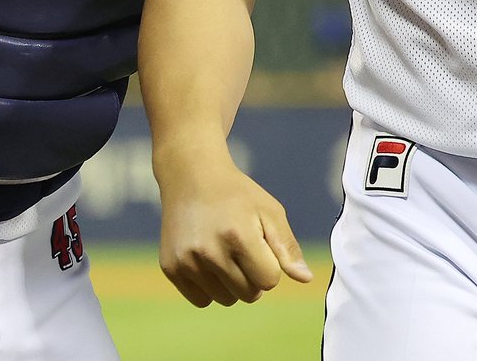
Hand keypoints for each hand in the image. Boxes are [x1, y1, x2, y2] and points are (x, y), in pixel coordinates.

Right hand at [158, 156, 312, 306]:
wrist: (191, 175)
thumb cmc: (237, 194)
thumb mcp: (269, 211)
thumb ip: (287, 247)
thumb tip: (305, 279)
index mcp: (239, 236)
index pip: (269, 281)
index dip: (270, 264)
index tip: (260, 243)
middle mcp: (210, 251)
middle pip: (249, 294)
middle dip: (253, 276)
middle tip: (243, 247)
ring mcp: (187, 261)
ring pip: (226, 300)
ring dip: (232, 283)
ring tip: (224, 251)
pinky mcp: (171, 267)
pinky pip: (201, 300)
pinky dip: (209, 287)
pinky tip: (206, 259)